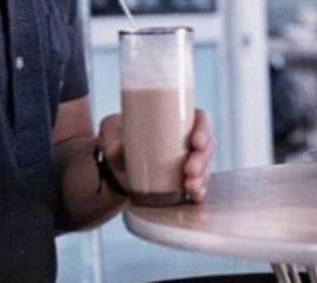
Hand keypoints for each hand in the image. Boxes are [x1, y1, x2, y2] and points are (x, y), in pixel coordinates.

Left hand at [95, 110, 214, 202]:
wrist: (114, 169)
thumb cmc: (116, 141)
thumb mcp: (110, 133)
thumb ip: (112, 138)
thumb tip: (119, 149)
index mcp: (176, 121)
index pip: (201, 120)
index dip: (204, 129)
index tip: (195, 142)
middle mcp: (187, 140)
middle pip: (207, 146)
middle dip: (202, 160)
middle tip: (189, 170)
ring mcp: (188, 162)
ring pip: (206, 167)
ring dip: (202, 178)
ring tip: (190, 187)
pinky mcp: (184, 181)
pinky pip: (199, 185)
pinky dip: (200, 191)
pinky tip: (195, 197)